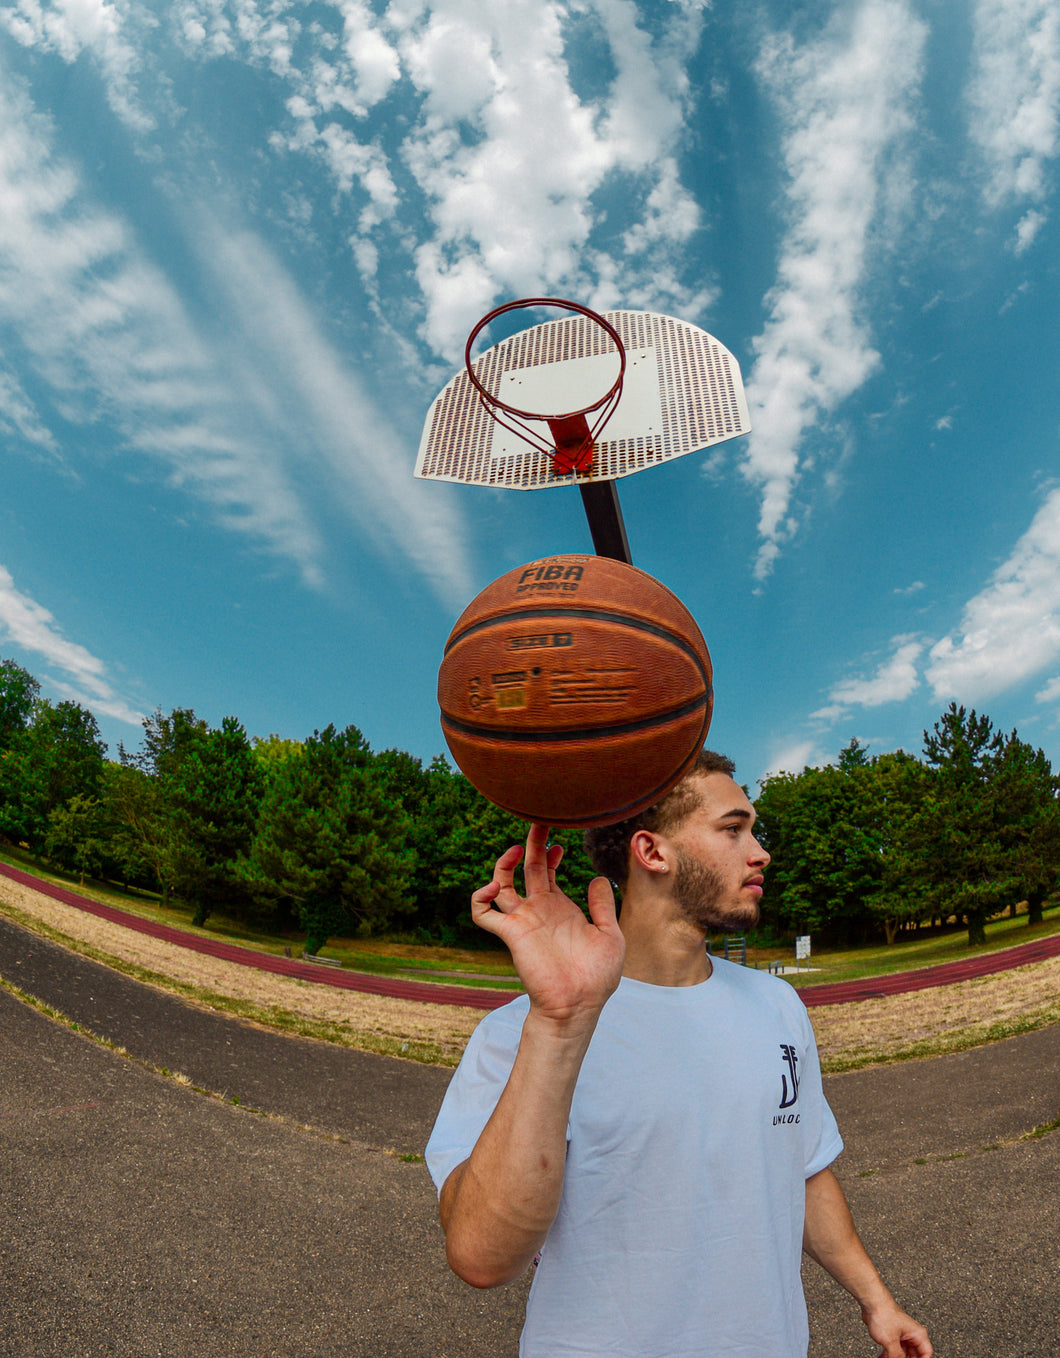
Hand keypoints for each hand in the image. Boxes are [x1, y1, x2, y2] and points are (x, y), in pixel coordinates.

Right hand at [472, 823, 624, 1027]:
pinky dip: (480, 896)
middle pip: (528, 868)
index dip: (549, 854)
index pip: (547, 872)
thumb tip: (597, 878)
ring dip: (503, 865)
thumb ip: (602, 906)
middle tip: (538, 821)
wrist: (579, 1005)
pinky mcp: (511, 934)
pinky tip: (495, 887)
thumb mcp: (609, 934)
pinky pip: (483, 913)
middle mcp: (538, 910)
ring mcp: (523, 921)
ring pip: (501, 885)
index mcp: (560, 908)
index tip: (559, 843)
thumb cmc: (597, 976)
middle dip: (531, 844)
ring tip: (517, 851)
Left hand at [862, 1301, 932, 1357]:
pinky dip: (889, 1355)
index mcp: (918, 1334)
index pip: (926, 1354)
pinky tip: (882, 1357)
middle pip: (914, 1355)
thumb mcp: (891, 1341)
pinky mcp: (893, 1334)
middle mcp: (912, 1334)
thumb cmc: (884, 1313)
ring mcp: (902, 1334)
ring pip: (903, 1353)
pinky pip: (894, 1348)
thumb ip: (896, 1356)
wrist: (871, 1302)